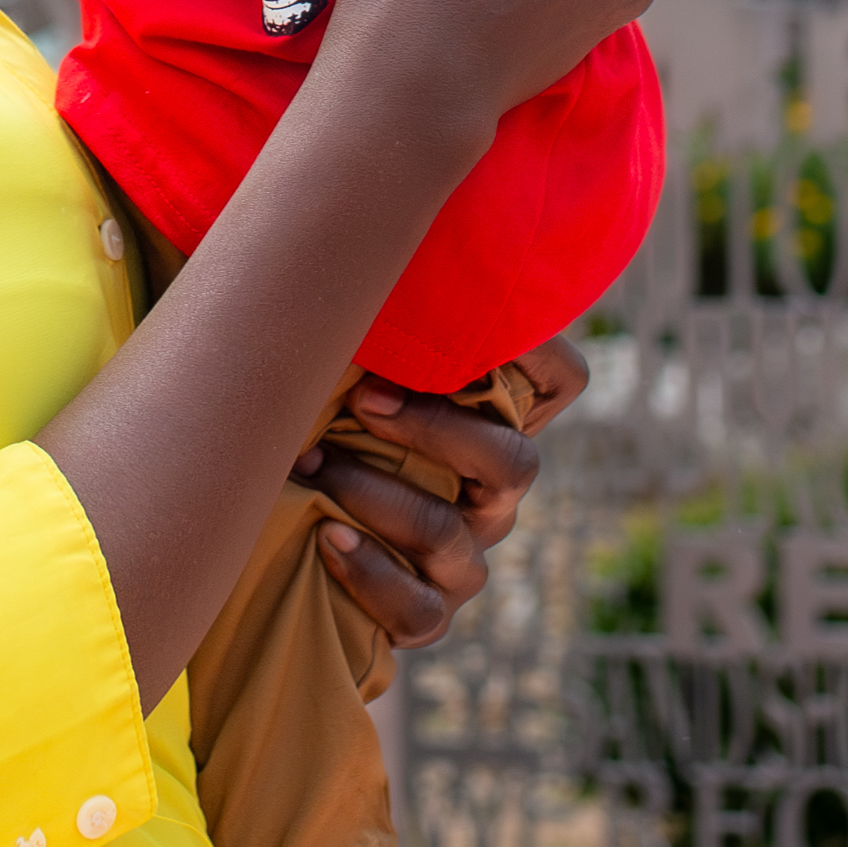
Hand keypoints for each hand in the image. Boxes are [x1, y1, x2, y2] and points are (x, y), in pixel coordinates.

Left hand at [304, 342, 589, 645]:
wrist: (285, 525)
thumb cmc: (321, 413)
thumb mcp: (354, 362)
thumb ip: (384, 323)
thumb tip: (381, 233)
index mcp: (490, 421)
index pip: (562, 379)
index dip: (536, 350)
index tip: (458, 326)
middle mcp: (492, 491)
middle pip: (513, 462)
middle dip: (433, 428)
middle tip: (361, 401)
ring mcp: (463, 557)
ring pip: (447, 530)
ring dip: (372, 492)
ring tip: (310, 462)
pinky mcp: (425, 613)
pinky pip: (418, 607)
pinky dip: (370, 571)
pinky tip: (327, 537)